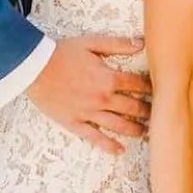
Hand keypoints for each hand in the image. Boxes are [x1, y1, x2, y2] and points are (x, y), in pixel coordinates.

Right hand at [26, 34, 151, 155]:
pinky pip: (95, 137)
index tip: (157, 91)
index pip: (138, 85)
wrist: (34, 68)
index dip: (150, 88)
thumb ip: (117, 44)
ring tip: (145, 133)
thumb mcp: (91, 43)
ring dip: (135, 130)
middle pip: (133, 108)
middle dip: (147, 111)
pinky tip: (119, 150)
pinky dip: (109, 145)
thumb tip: (141, 43)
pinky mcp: (75, 122)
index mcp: (109, 78)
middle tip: (156, 115)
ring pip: (119, 125)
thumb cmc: (61, 53)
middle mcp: (103, 98)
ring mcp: (90, 113)